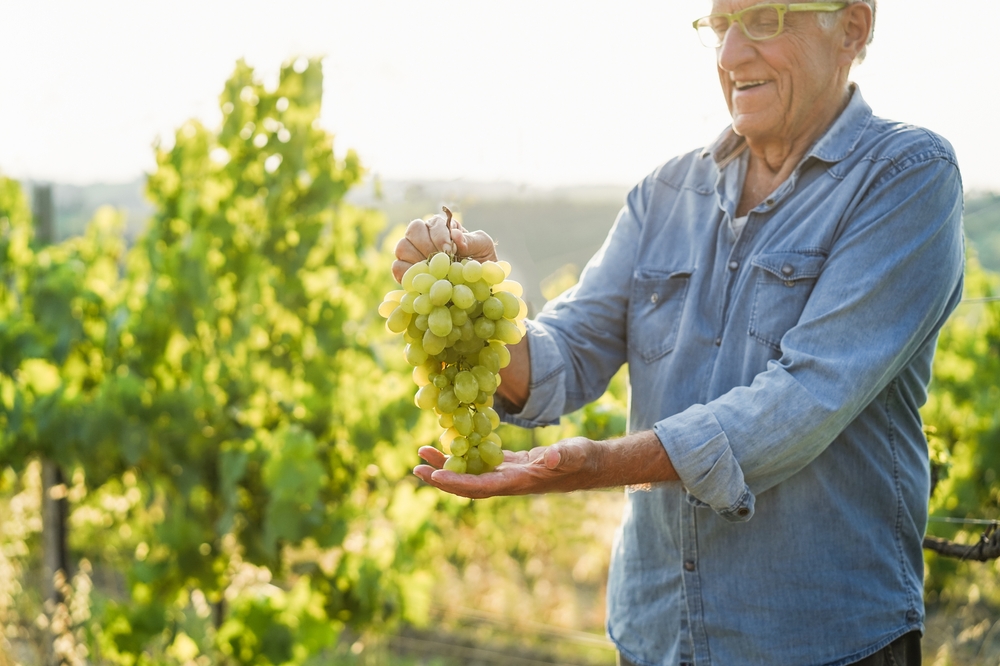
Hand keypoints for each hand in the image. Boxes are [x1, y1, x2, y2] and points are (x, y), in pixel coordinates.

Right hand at [392, 212, 497, 282]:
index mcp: (441, 227)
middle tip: (439, 260)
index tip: (450, 250)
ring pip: (402, 247)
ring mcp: (412, 254)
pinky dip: (407, 273)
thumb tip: (455, 234)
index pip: (432, 223)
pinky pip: (397, 267)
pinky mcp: (407, 272)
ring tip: (432, 271)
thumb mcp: (484, 246)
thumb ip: (472, 239)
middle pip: (413, 231)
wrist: (479, 284)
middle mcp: (424, 237)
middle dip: (426, 245)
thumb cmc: (481, 260)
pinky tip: (423, 281)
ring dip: (416, 259)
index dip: (438, 235)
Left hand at [412, 437, 599, 498]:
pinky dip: (465, 455)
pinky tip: (452, 444)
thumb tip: (547, 457)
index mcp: (520, 482)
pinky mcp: (512, 465)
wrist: (592, 463)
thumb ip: (562, 456)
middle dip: (443, 479)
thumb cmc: (584, 458)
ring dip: (447, 466)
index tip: (435, 475)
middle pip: (468, 485)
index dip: (458, 482)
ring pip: (471, 474)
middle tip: (417, 468)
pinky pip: (482, 463)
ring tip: (423, 455)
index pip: (482, 487)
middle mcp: (509, 483)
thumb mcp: (574, 454)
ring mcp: (509, 475)